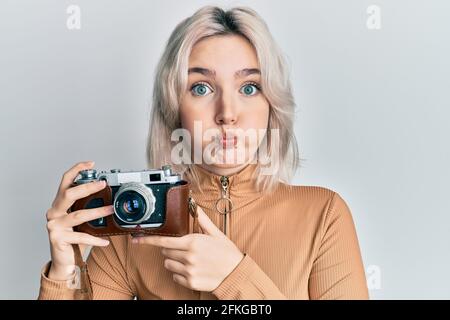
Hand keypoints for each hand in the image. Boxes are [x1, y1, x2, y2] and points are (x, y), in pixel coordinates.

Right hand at [45, 161, 113, 279]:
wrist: (64, 261)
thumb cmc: (74, 238)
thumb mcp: (81, 220)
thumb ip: (87, 208)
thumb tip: (110, 199)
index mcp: (59, 204)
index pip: (65, 182)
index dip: (76, 170)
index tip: (91, 164)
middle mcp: (54, 212)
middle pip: (69, 194)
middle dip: (87, 187)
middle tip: (103, 184)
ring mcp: (54, 226)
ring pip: (78, 215)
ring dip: (97, 212)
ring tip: (111, 210)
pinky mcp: (58, 239)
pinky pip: (81, 237)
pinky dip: (95, 239)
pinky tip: (105, 241)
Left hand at [131, 205, 243, 291]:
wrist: (236, 273)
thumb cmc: (227, 253)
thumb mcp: (216, 234)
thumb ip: (202, 220)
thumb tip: (195, 207)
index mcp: (193, 242)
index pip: (164, 241)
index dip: (148, 240)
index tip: (137, 239)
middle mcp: (188, 256)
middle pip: (165, 252)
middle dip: (171, 249)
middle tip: (185, 249)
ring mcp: (188, 270)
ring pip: (168, 264)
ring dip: (174, 261)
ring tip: (189, 260)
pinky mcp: (190, 282)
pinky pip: (175, 276)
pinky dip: (180, 273)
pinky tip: (192, 269)